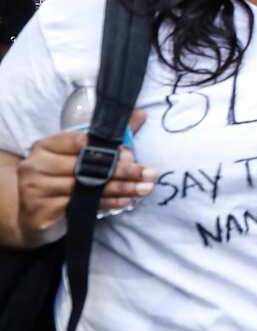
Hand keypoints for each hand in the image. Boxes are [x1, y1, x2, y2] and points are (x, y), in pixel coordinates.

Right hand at [16, 112, 153, 245]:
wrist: (33, 216)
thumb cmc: (60, 181)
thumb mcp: (78, 157)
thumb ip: (106, 138)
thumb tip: (140, 115)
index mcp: (44, 146)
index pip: (79, 141)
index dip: (108, 148)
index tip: (132, 154)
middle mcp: (35, 165)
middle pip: (87, 165)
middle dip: (123, 170)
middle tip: (149, 174)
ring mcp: (35, 189)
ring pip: (87, 187)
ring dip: (121, 188)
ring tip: (145, 188)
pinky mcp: (40, 211)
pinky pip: (81, 206)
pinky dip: (107, 203)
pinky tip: (125, 201)